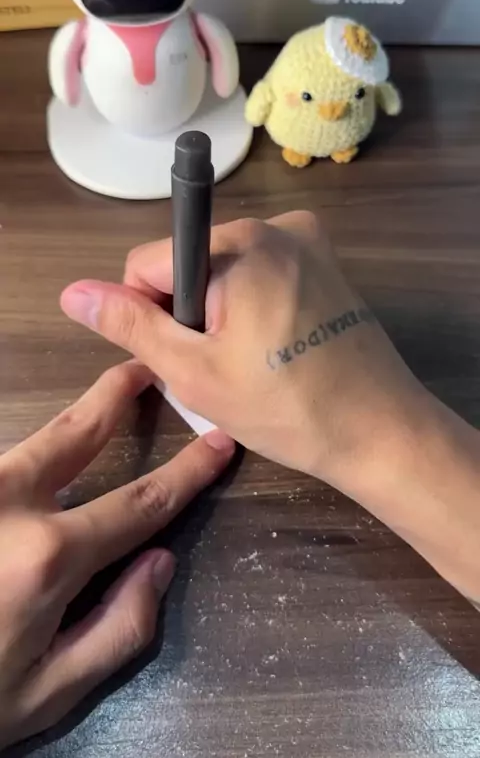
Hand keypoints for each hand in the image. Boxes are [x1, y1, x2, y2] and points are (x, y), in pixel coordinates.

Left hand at [0, 361, 233, 747]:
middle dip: (117, 396)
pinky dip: (32, 454)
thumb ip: (118, 629)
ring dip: (76, 414)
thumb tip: (160, 561)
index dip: (186, 473)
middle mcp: (10, 505)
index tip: (218, 442)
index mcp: (48, 557)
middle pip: (78, 435)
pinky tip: (50, 457)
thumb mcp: (47, 693)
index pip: (139, 504)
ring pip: (34, 440)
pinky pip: (4, 465)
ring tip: (107, 395)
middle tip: (144, 369)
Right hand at [60, 213, 428, 493]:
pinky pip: (262, 273)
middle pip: (189, 264)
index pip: (146, 264)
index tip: (183, 356)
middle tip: (222, 367)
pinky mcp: (327, 262)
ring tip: (252, 363)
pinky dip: (254, 305)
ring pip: (224, 271)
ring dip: (221, 313)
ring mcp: (307, 241)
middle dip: (190, 314)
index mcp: (238, 244)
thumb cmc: (286, 406)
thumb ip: (130, 324)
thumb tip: (72, 292)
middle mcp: (274, 226)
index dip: (148, 315)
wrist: (380, 431)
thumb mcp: (194, 371)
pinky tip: (276, 346)